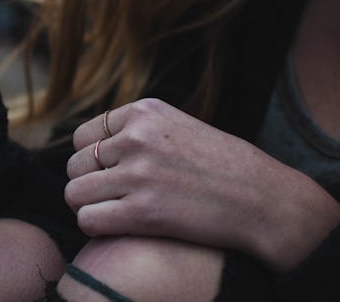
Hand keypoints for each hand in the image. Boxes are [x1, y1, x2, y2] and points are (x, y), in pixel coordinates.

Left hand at [65, 98, 339, 270]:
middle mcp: (137, 137)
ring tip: (114, 213)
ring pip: (74, 193)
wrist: (264, 200)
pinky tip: (119, 227)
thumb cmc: (222, 167)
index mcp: (144, 112)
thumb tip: (92, 147)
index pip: (82, 136)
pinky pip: (87, 219)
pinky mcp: (143, 212)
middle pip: (74, 165)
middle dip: (88, 184)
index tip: (112, 175)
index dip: (91, 160)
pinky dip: (95, 227)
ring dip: (89, 207)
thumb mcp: (178, 127)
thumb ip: (138, 130)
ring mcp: (139, 174)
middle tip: (114, 199)